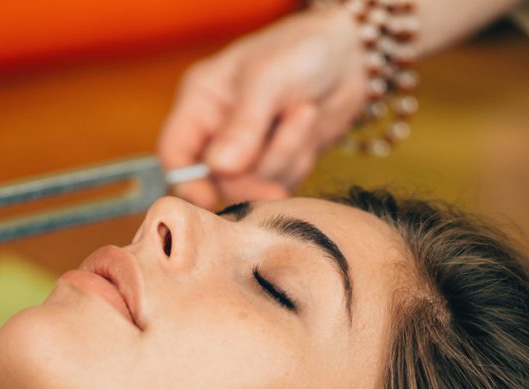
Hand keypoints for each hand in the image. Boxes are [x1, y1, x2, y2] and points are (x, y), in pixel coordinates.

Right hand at [157, 4, 367, 208]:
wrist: (352, 56)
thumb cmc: (302, 51)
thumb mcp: (268, 78)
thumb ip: (244, 125)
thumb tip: (220, 168)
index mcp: (200, 102)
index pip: (176, 155)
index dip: (189, 182)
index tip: (213, 198)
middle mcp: (219, 129)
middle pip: (220, 180)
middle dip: (258, 167)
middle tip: (292, 139)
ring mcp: (249, 149)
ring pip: (256, 184)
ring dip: (287, 155)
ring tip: (305, 110)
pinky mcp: (278, 162)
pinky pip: (283, 182)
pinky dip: (301, 160)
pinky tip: (310, 125)